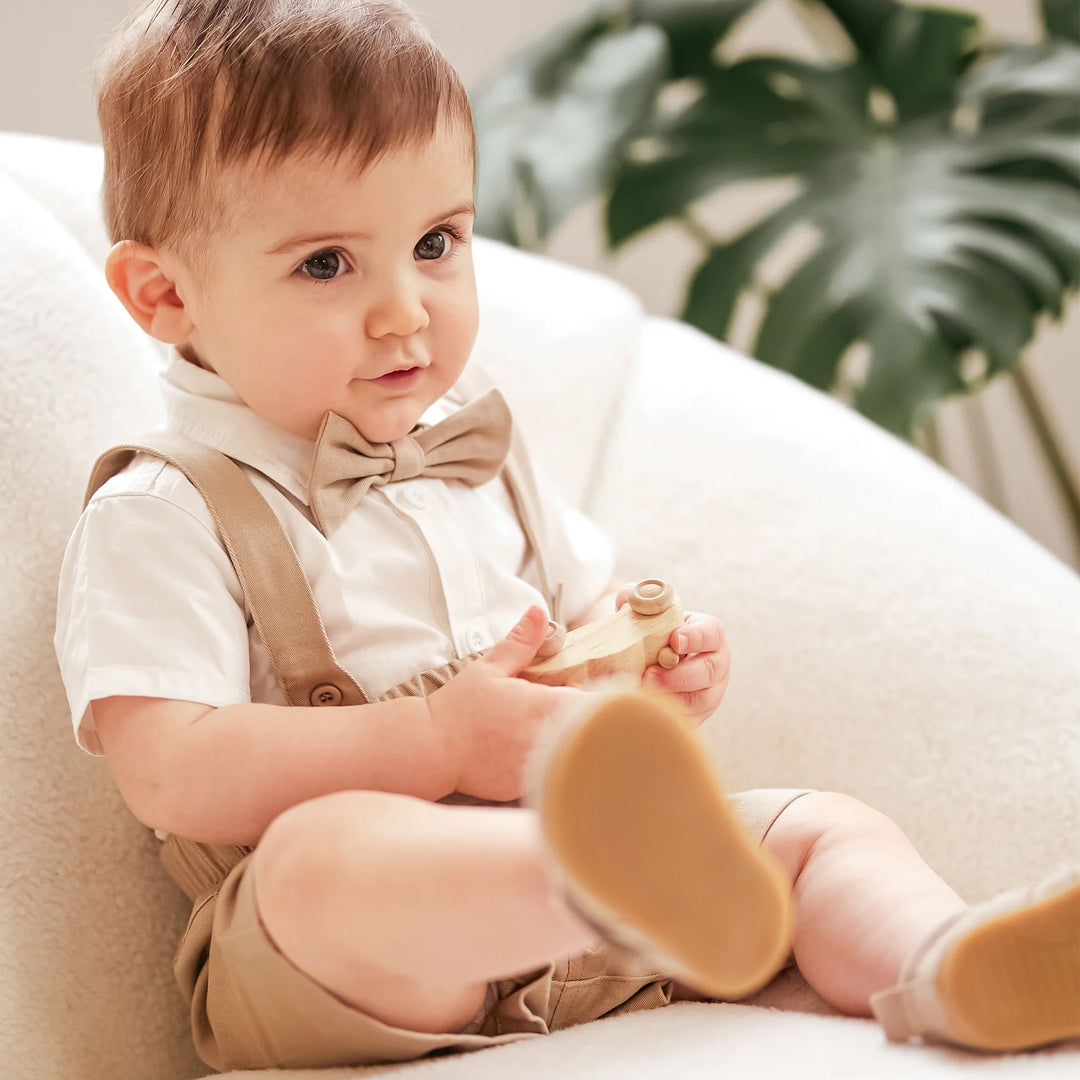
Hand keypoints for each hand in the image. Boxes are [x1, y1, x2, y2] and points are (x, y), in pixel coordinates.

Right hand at [428, 606, 581, 802]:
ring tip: (558, 738)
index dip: (602, 702)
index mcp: (545, 705)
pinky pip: (553, 777)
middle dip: (591, 725)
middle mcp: (547, 738)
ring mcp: (538, 766)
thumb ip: (521, 642)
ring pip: (575, 758)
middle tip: (580, 718)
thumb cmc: (459, 708)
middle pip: (592, 733)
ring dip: (572, 747)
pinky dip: (552, 767)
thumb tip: (540, 612)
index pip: (597, 704)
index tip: (596, 698)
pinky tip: (538, 758)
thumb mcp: (490, 667)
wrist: (431, 749)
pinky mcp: (528, 788)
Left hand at [615, 585, 731, 726]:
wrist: (649, 664)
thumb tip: (627, 596)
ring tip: (643, 693)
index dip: (696, 637)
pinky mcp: (698, 715)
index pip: (711, 632)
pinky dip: (668, 715)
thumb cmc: (653, 634)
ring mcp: (710, 692)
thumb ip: (636, 599)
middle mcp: (716, 663)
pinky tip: (646, 709)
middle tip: (649, 676)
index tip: (674, 641)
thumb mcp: (647, 613)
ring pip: (701, 700)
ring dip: (672, 698)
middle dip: (680, 676)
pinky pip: (689, 719)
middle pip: (710, 671)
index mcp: (708, 634)